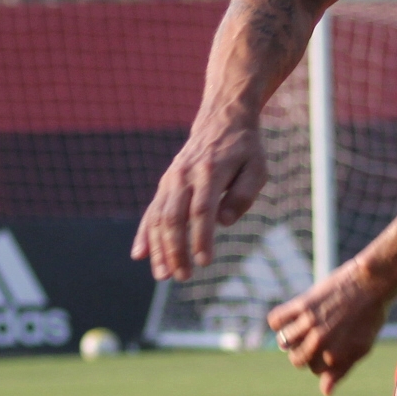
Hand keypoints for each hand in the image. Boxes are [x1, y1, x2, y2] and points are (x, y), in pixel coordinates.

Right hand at [133, 116, 268, 280]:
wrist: (222, 118)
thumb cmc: (245, 148)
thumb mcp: (257, 167)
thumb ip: (244, 194)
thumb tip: (224, 222)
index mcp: (210, 170)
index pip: (202, 209)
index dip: (201, 237)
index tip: (204, 262)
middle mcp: (185, 175)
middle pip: (175, 217)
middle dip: (176, 249)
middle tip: (183, 276)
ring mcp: (172, 180)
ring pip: (159, 217)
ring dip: (158, 248)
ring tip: (163, 275)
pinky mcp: (166, 184)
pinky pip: (151, 211)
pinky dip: (144, 233)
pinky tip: (139, 255)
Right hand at [269, 258, 390, 394]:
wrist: (373, 283)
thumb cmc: (370, 317)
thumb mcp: (361, 348)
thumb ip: (342, 371)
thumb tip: (325, 392)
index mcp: (336, 357)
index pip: (315, 370)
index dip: (321, 360)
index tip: (329, 347)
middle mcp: (321, 343)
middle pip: (297, 360)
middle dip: (303, 353)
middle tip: (313, 338)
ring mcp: (310, 324)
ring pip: (284, 342)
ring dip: (290, 338)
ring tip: (300, 328)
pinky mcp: (303, 305)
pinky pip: (276, 320)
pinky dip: (278, 321)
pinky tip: (289, 317)